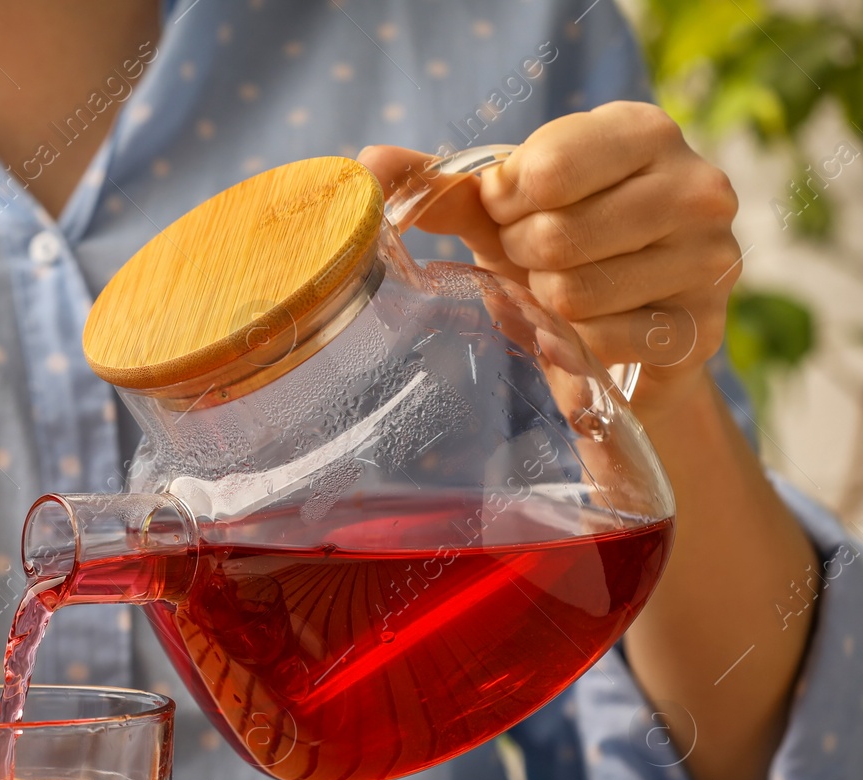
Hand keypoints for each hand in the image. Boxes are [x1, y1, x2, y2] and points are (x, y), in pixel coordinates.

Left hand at [359, 101, 740, 410]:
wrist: (628, 324)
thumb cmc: (562, 243)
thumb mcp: (503, 208)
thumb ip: (441, 187)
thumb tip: (368, 166)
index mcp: (642, 132)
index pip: (542, 172)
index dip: (504, 206)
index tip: (513, 212)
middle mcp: (695, 185)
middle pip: (556, 238)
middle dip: (523, 261)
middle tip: (537, 262)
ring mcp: (710, 258)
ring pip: (576, 295)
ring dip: (547, 306)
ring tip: (563, 294)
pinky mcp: (703, 328)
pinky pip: (602, 345)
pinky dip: (576, 347)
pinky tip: (590, 333)